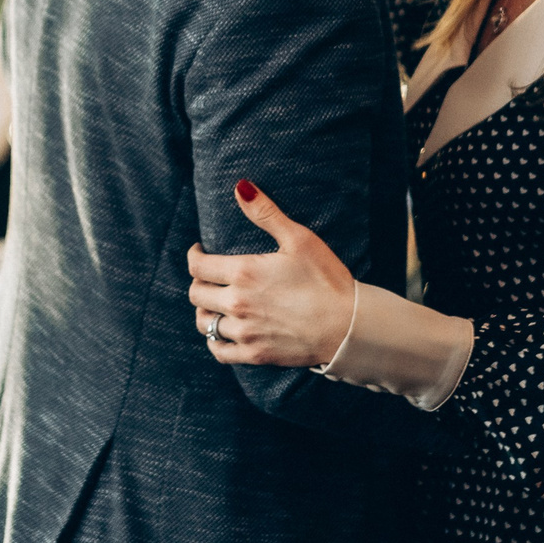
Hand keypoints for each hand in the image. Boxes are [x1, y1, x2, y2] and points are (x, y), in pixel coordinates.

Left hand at [186, 180, 357, 366]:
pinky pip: (219, 351)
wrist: (349, 326)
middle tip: (209, 276)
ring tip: (214, 303)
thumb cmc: (327, 279)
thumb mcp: (299, 238)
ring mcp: (244, 332)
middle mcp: (237, 304)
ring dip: (205, 311)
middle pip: (196, 294)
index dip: (194, 255)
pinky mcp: (255, 355)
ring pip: (204, 323)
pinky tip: (222, 332)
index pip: (197, 266)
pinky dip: (214, 341)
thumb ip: (266, 213)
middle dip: (198, 281)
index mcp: (243, 273)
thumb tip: (241, 187)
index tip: (200, 251)